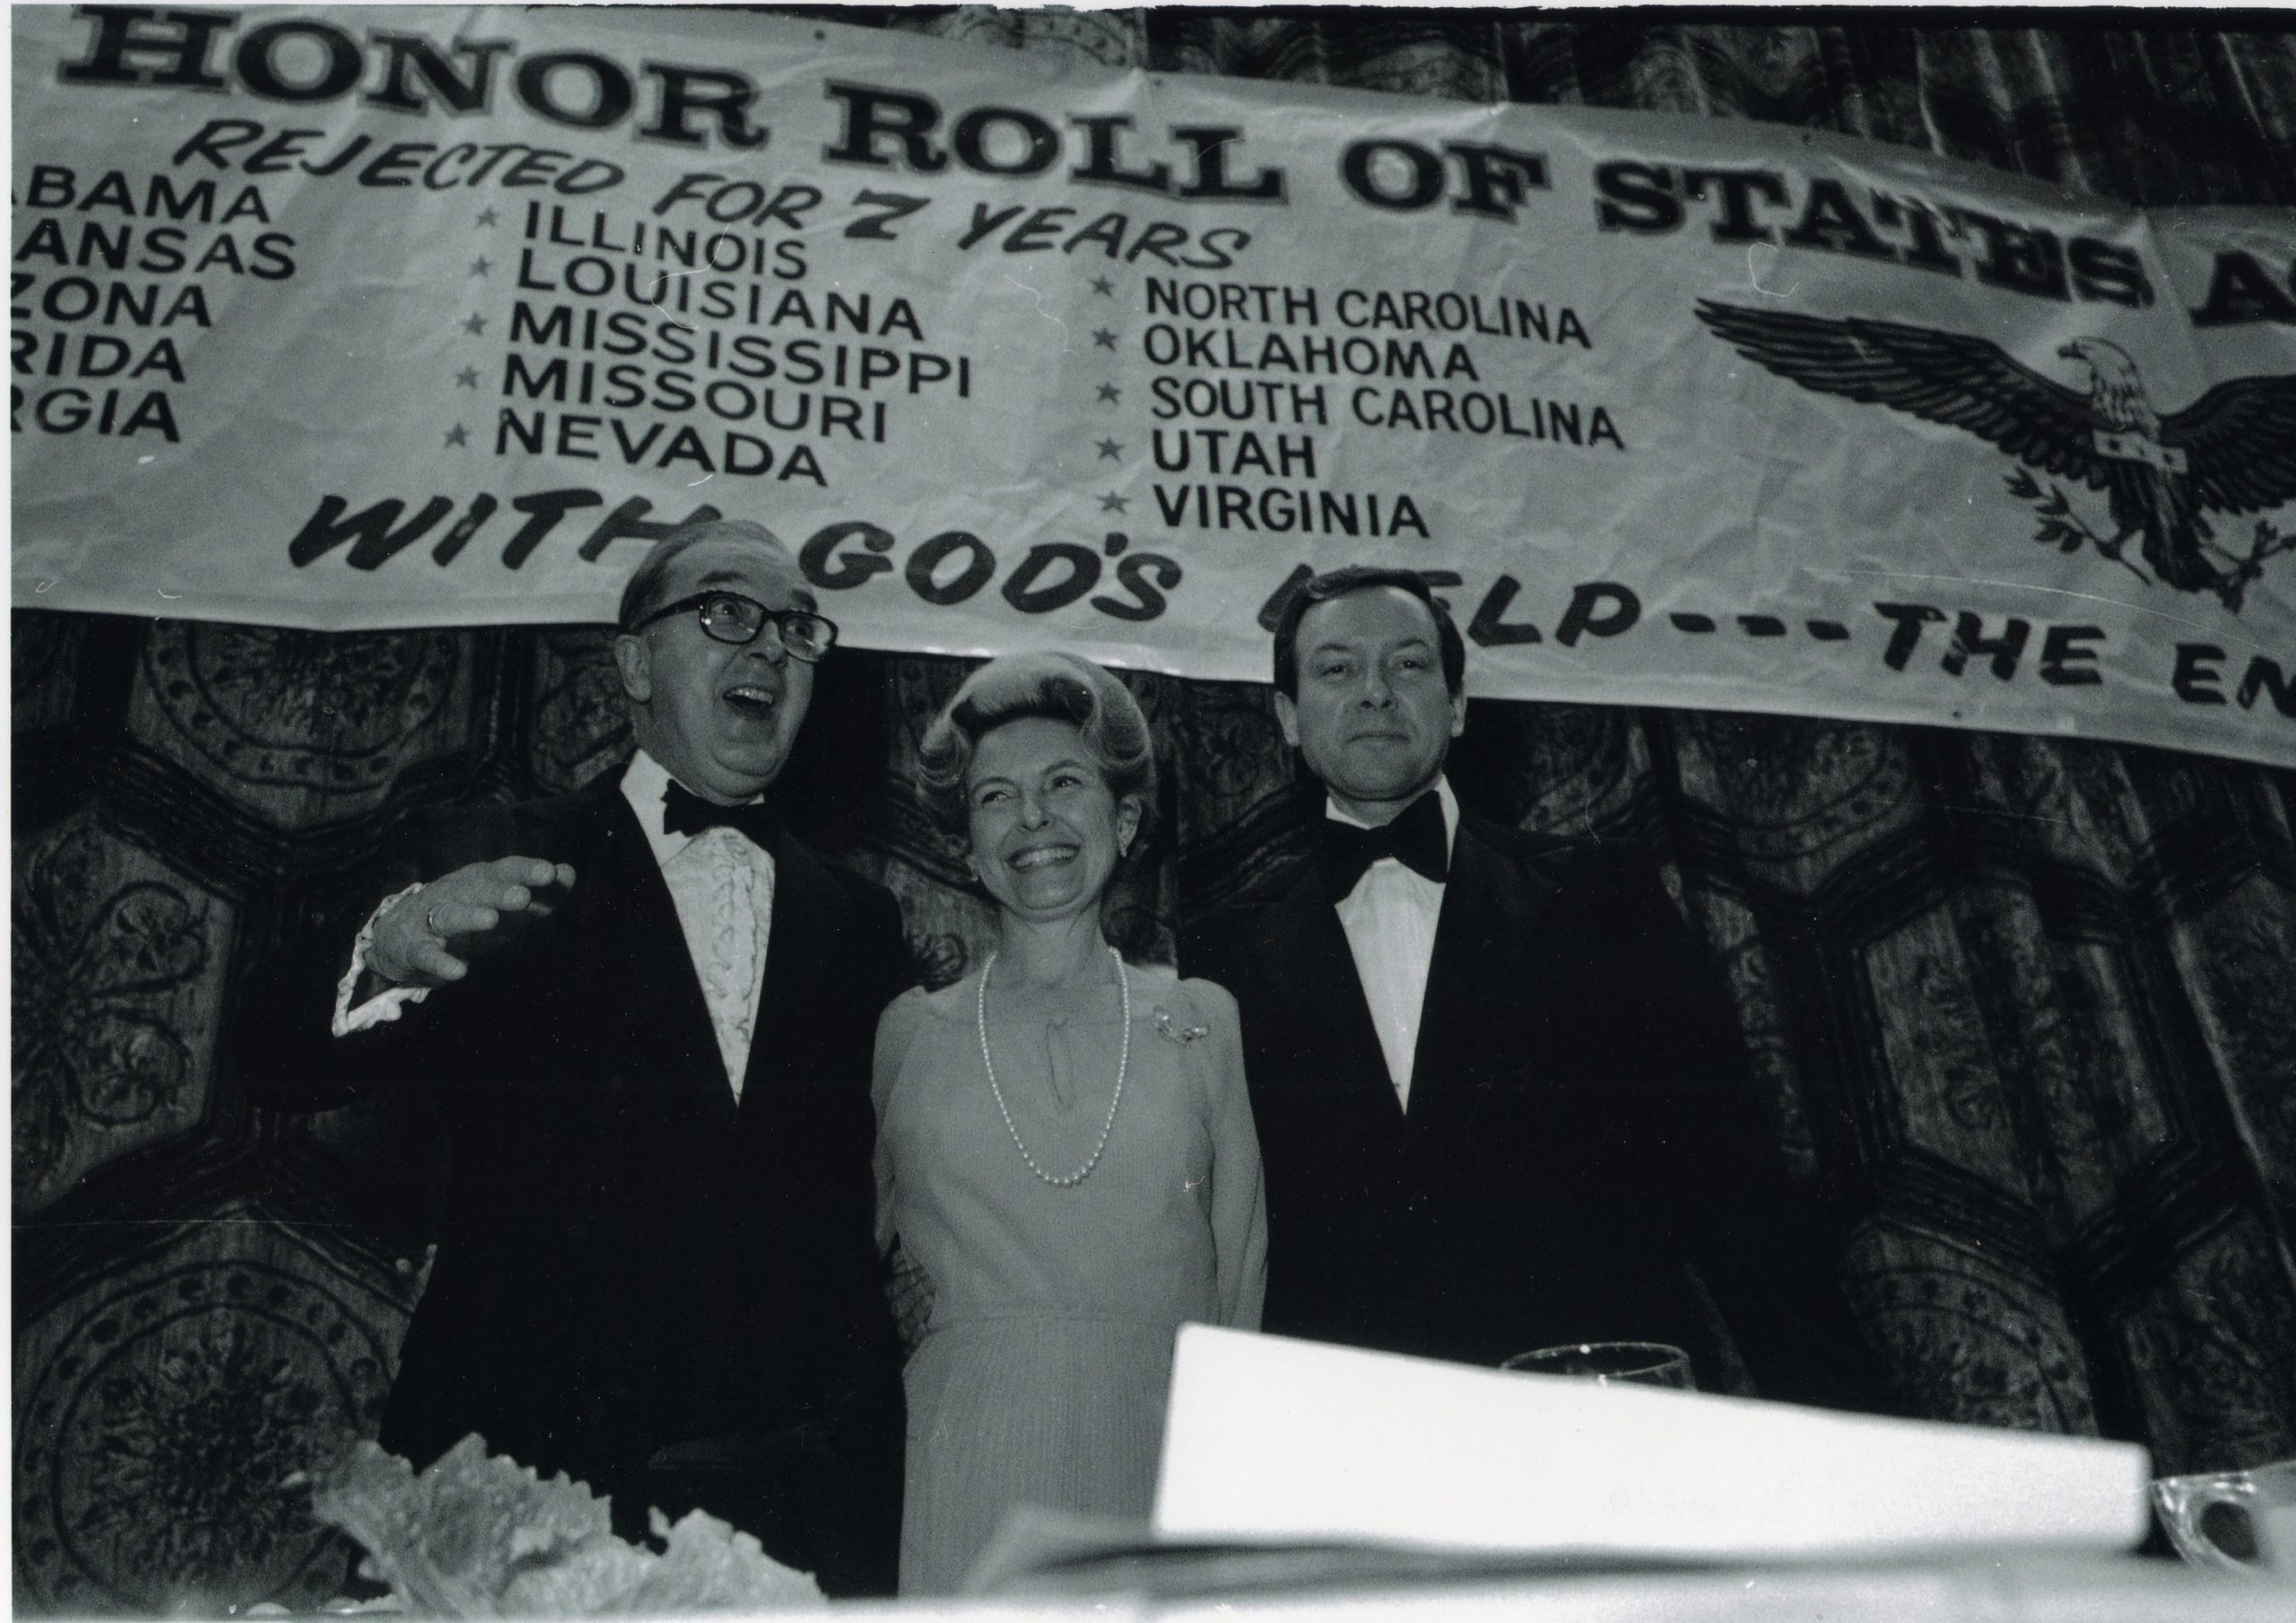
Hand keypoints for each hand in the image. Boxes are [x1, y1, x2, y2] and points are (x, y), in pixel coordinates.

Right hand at [367, 856, 576, 987]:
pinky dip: (440, 962)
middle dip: (498, 892)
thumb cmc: (464, 918)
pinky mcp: (413, 949)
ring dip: (469, 916)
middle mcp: (453, 894)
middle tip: (522, 897)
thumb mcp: (503, 907)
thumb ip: (540, 895)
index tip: (549, 873)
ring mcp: (430, 920)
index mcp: (477, 881)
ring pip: (448, 915)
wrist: (399, 939)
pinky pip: (425, 954)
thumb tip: (568, 872)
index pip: (502, 870)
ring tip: (491, 920)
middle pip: (475, 889)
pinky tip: (459, 971)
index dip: (524, 871)